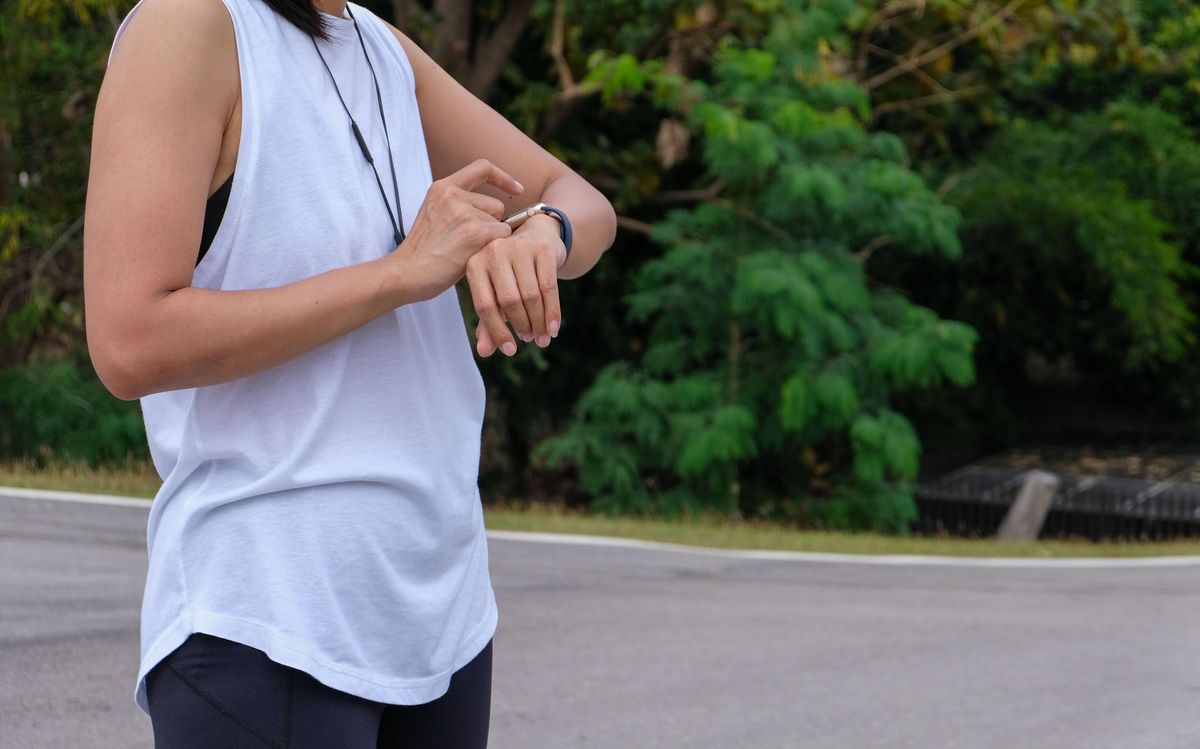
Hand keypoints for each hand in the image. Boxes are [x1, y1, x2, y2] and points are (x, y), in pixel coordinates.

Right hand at [390, 159, 523, 300]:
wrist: (407, 273)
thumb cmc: (424, 252)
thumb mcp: (435, 215)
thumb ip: (459, 205)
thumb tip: (495, 208)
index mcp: (443, 188)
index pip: (482, 167)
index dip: (503, 177)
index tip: (517, 189)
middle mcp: (453, 195)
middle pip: (496, 204)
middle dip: (492, 224)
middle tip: (468, 242)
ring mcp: (464, 212)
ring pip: (500, 223)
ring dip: (491, 238)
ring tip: (465, 250)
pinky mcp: (474, 232)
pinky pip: (502, 236)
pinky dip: (494, 249)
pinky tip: (472, 256)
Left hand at [467, 213, 566, 356]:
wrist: (537, 237)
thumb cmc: (511, 273)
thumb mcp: (496, 293)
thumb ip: (488, 321)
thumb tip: (484, 352)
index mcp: (475, 265)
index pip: (485, 306)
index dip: (497, 331)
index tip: (510, 351)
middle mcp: (494, 252)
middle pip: (509, 301)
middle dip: (522, 325)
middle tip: (530, 339)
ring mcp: (519, 247)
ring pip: (530, 295)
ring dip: (538, 322)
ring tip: (542, 338)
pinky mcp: (542, 248)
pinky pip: (549, 287)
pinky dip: (552, 312)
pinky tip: (554, 329)